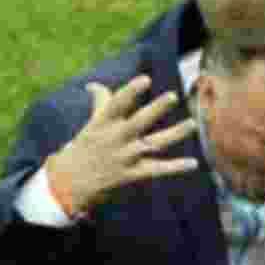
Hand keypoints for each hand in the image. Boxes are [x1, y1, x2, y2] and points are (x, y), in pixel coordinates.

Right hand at [45, 76, 198, 215]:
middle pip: (139, 122)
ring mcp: (125, 157)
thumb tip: (94, 85)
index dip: (131, 92)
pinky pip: (157, 170)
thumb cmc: (83, 149)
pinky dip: (176, 167)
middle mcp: (116, 139)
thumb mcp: (90, 125)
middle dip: (156, 109)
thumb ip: (100, 103)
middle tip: (172, 96)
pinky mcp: (132, 175)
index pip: (117, 104)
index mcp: (103, 123)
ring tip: (193, 123)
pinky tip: (194, 163)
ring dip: (174, 134)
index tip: (145, 79)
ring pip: (154, 144)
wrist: (70, 184)